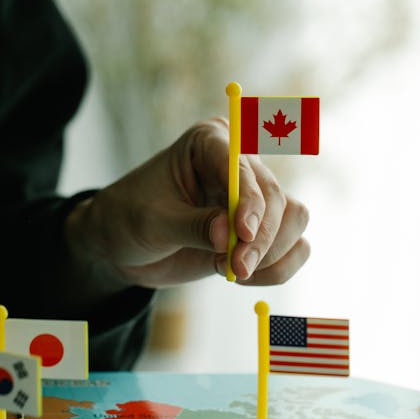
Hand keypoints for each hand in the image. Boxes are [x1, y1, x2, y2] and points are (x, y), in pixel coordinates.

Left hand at [65, 118, 309, 298]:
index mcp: (209, 143)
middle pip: (276, 196)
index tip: (241, 235)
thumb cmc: (130, 219)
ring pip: (294, 219)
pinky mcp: (261, 228)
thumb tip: (229, 237)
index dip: (248, 201)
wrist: (124, 245)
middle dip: (260, 238)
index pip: (242, 168)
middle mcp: (240, 164)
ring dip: (272, 253)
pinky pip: (295, 247)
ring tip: (233, 271)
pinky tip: (240, 275)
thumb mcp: (152, 222)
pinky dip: (277, 268)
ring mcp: (254, 197)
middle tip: (237, 268)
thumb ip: (192, 227)